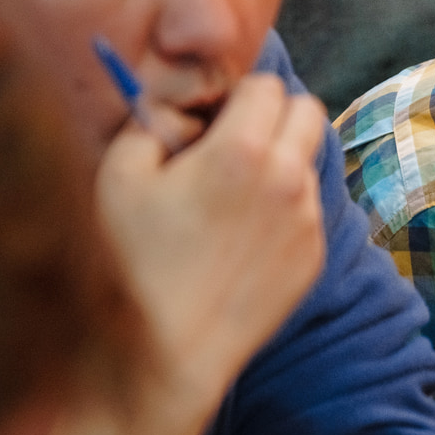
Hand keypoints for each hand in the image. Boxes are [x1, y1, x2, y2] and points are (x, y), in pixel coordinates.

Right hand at [94, 73, 326, 400]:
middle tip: (234, 142)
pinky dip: (284, 206)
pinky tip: (242, 236)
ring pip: (308, 160)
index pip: (267, 85)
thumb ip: (153, 122)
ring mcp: (308, 219)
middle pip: (306, 111)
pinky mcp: (315, 253)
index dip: (237, 96)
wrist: (170, 350)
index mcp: (243, 151)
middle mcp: (289, 179)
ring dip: (280, 161)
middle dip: (273, 115)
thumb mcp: (119, 176)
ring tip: (232, 197)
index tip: (213, 119)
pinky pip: (307, 207)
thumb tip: (182, 107)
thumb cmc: (137, 261)